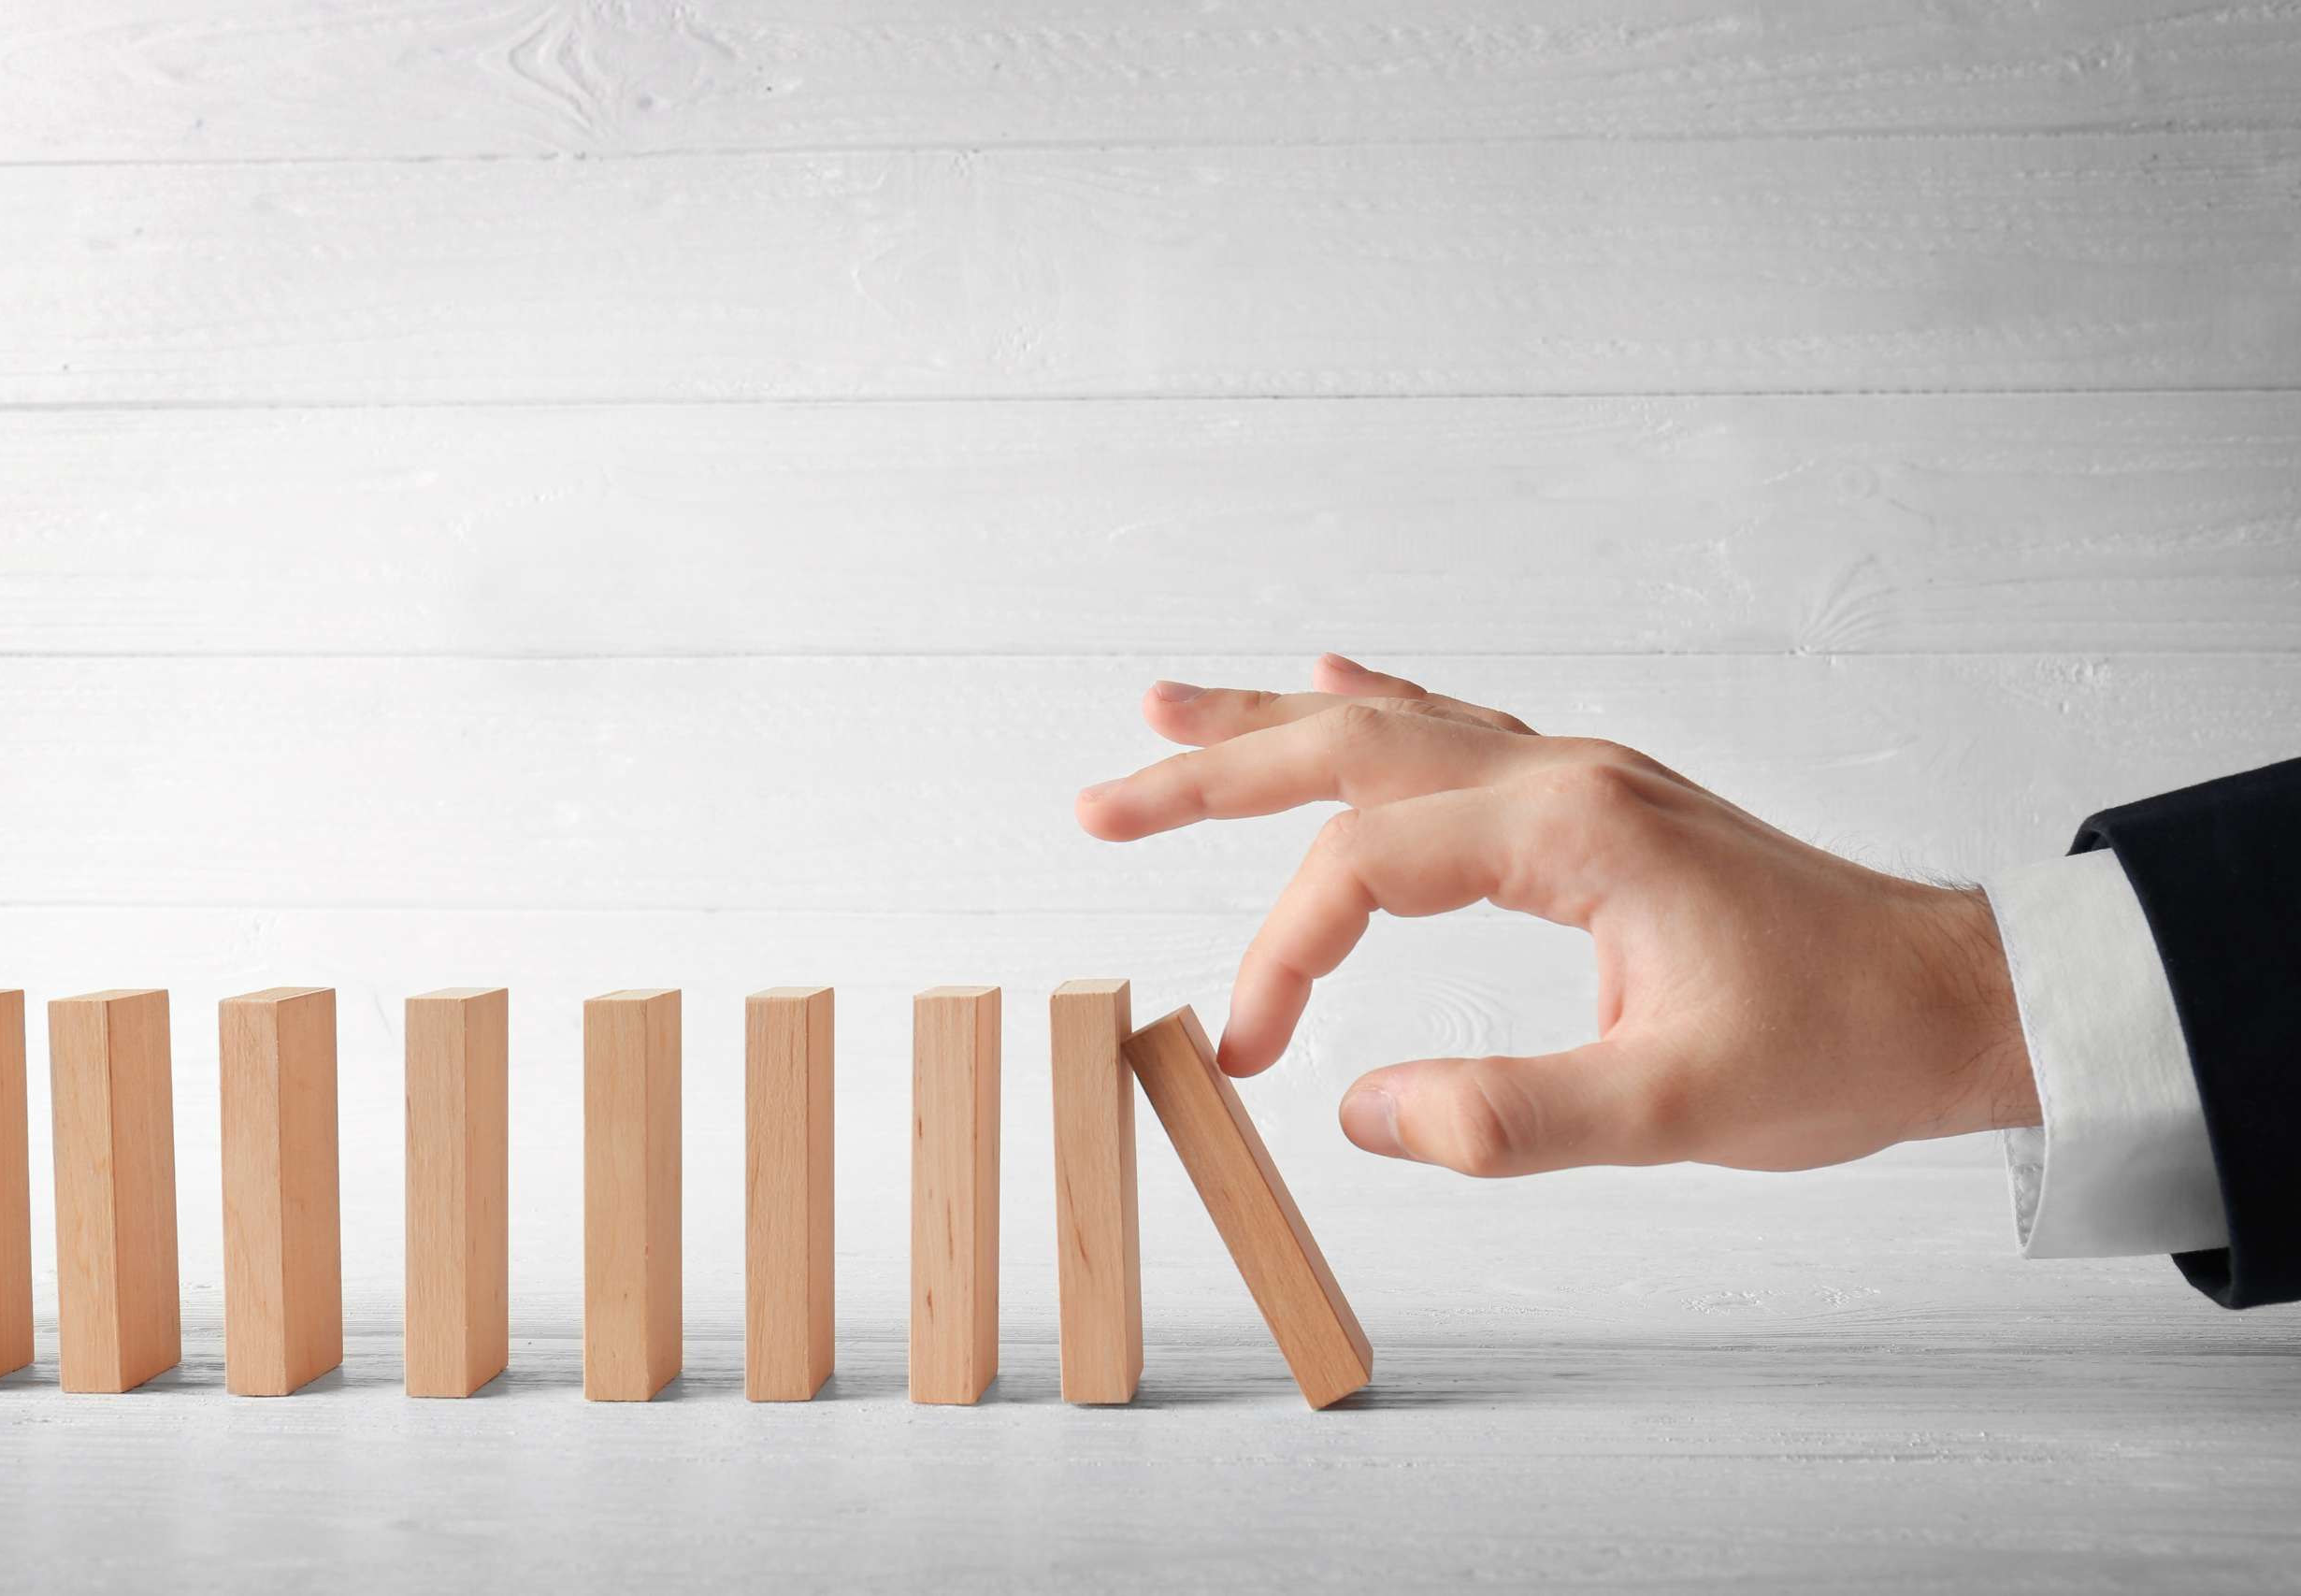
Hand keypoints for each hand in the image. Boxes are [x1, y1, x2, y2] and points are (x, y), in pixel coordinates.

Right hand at [1075, 654, 2037, 1176]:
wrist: (1951, 994)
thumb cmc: (1836, 1043)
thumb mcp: (1678, 1109)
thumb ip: (1512, 1117)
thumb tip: (1364, 1117)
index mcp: (1569, 831)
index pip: (1367, 866)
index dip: (1281, 954)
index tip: (1246, 1050)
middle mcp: (1560, 775)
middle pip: (1346, 748)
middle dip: (1212, 774)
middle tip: (1101, 800)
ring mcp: (1578, 774)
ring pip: (1390, 724)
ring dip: (1269, 723)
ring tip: (1162, 712)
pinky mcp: (1593, 799)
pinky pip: (1455, 728)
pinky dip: (1373, 706)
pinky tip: (1327, 679)